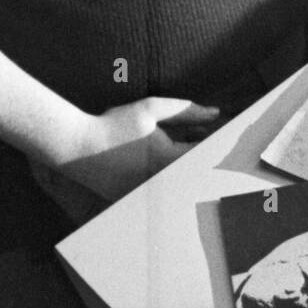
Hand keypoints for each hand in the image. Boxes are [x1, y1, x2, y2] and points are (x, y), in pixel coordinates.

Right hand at [61, 98, 220, 202]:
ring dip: (187, 161)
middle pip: (196, 169)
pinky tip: (164, 155)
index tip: (230, 133)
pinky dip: (170, 171)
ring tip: (188, 142)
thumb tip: (215, 114)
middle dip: (204, 152)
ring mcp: (150, 194)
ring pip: (181, 178)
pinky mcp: (137, 198)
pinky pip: (164, 185)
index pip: (206, 153)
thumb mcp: (151, 109)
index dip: (220, 140)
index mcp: (169, 160)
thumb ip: (186, 111)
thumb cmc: (114, 125)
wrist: (76, 147)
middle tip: (209, 138)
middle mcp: (163, 182)